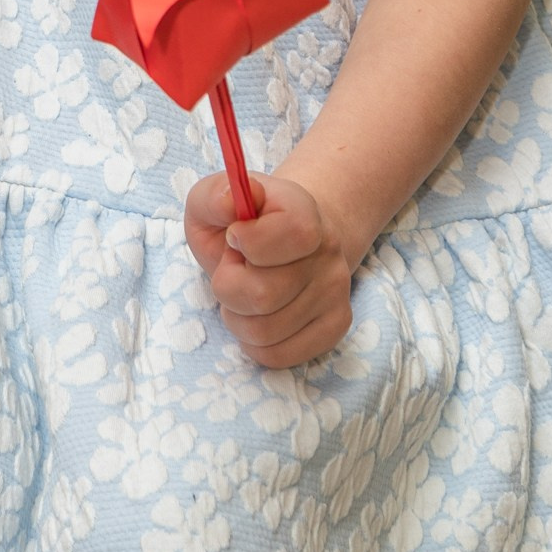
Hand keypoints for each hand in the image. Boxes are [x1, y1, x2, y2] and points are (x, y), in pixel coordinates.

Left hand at [183, 168, 354, 366]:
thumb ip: (214, 196)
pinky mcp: (334, 327)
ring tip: (243, 292)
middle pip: (263, 295)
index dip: (247, 241)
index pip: (291, 234)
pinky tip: (256, 316)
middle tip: (235, 269)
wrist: (283, 239)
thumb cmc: (242, 223)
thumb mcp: (215, 199)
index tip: (235, 236)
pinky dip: (253, 342)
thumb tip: (229, 203)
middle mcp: (330, 252)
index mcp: (305, 211)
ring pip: (266, 332)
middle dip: (229, 285)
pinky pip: (278, 355)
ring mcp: (337, 293)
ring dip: (237, 317)